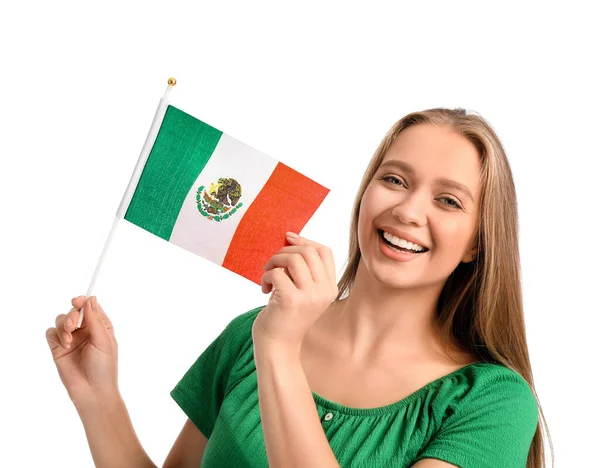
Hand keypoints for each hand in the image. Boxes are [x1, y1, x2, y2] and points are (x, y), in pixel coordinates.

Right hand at [45, 296, 118, 407]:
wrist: (92, 391)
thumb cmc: (104, 367)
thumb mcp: (103, 341)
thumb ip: (95, 320)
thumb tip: (90, 299)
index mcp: (100, 326)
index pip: (89, 307)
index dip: (83, 301)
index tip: (77, 300)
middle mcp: (85, 330)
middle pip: (73, 311)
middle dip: (71, 315)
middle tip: (73, 326)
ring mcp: (71, 339)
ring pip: (60, 320)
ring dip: (63, 326)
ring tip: (69, 340)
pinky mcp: (58, 348)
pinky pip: (50, 333)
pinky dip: (55, 335)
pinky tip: (64, 344)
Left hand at [252, 232, 337, 349]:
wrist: (278, 346)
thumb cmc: (285, 315)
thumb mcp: (302, 290)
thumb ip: (302, 268)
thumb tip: (291, 236)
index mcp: (330, 288)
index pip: (324, 251)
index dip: (305, 240)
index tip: (288, 239)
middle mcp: (324, 291)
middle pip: (308, 251)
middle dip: (285, 251)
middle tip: (273, 265)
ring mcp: (309, 296)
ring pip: (293, 258)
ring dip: (274, 261)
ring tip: (268, 275)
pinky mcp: (291, 300)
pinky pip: (277, 272)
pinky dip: (266, 276)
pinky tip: (265, 289)